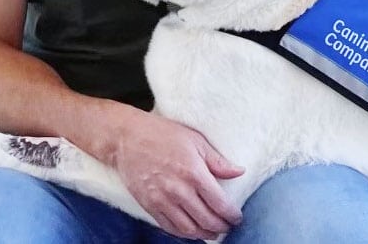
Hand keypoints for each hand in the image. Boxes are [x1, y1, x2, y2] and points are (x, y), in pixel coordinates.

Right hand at [111, 109, 243, 238]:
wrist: (128, 138)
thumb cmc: (163, 134)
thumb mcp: (195, 140)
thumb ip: (217, 160)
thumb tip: (239, 172)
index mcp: (194, 172)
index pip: (220, 204)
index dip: (232, 215)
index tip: (237, 216)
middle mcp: (179, 190)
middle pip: (207, 220)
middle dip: (221, 226)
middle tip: (228, 225)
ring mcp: (163, 200)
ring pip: (189, 229)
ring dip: (205, 234)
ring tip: (213, 232)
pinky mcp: (150, 206)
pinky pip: (170, 228)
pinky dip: (184, 234)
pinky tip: (192, 230)